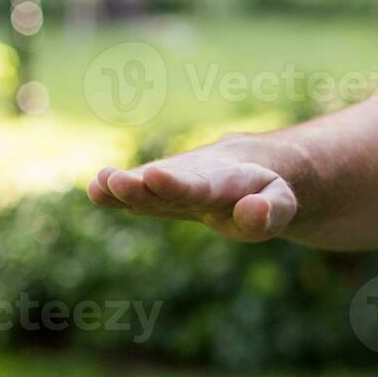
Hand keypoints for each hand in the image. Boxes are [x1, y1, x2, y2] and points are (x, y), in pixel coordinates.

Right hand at [88, 152, 297, 242]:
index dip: (176, 183)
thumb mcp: (281, 204)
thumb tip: (253, 210)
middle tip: (114, 180)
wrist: (247, 167)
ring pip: (146, 188)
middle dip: (141, 185)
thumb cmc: (265, 191)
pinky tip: (95, 189)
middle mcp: (192, 179)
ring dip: (122, 187)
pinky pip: (137, 193)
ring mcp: (171, 184)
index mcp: (223, 184)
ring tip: (98, 183)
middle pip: (164, 185)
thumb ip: (271, 210)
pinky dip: (117, 192)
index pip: (198, 186)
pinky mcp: (157, 191)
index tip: (154, 175)